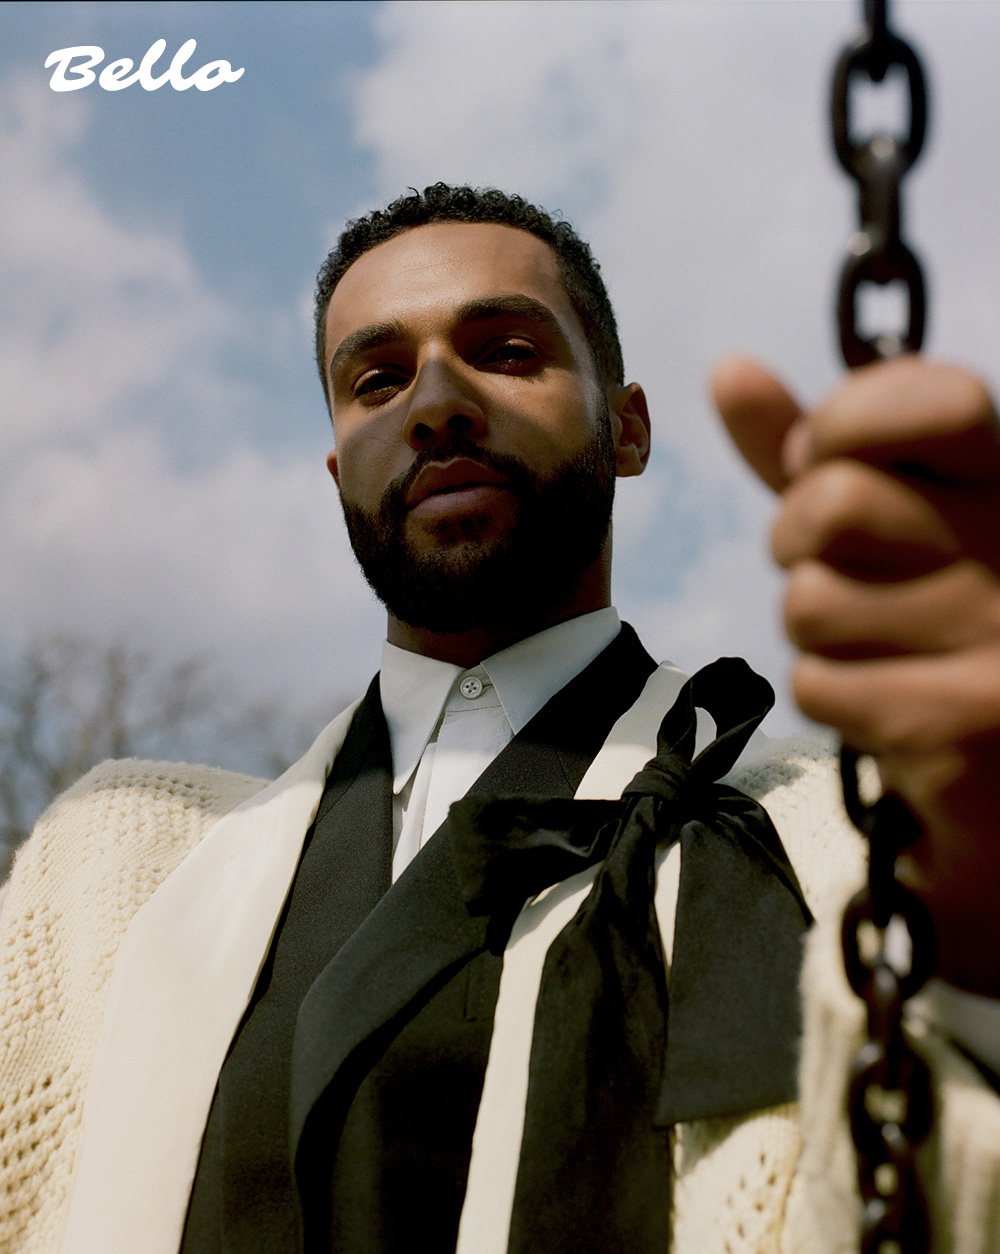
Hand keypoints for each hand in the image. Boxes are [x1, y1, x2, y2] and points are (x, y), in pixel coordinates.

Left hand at [712, 353, 999, 995]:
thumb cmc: (930, 630)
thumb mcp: (883, 528)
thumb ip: (814, 455)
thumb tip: (727, 369)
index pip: (938, 397)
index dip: (847, 424)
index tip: (829, 461)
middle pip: (834, 501)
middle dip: (798, 544)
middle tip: (841, 572)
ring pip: (809, 601)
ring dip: (817, 633)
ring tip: (879, 648)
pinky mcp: (969, 725)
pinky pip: (816, 682)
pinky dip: (830, 696)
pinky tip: (888, 705)